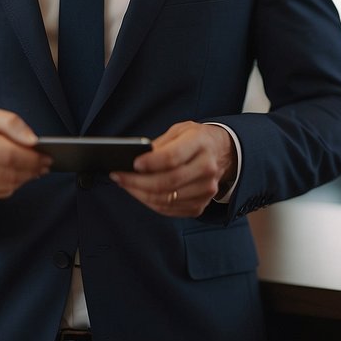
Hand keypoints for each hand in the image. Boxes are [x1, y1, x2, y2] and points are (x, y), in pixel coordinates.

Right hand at [0, 103, 49, 201]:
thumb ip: (11, 122)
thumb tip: (32, 140)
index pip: (7, 154)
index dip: (31, 158)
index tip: (46, 155)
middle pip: (9, 172)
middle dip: (33, 169)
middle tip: (45, 163)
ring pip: (8, 184)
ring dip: (27, 177)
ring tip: (37, 168)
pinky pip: (2, 192)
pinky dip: (16, 184)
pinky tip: (21, 174)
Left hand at [111, 122, 235, 217]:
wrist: (222, 152)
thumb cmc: (194, 139)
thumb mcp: (179, 130)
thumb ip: (159, 144)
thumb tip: (135, 160)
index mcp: (200, 143)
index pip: (173, 158)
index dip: (151, 163)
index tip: (132, 164)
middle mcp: (207, 168)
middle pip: (168, 182)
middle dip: (138, 182)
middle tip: (119, 176)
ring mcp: (206, 190)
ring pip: (166, 199)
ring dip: (140, 194)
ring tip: (124, 184)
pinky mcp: (201, 205)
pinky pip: (170, 210)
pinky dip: (150, 203)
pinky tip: (138, 193)